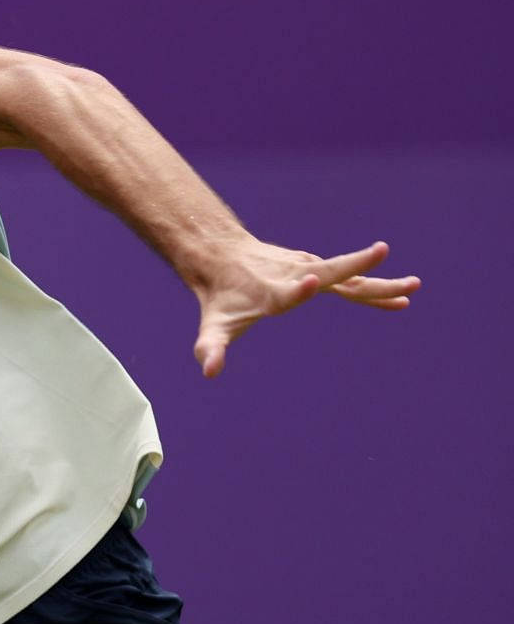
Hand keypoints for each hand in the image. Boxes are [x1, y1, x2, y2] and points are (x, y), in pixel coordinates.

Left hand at [192, 240, 419, 378]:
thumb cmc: (219, 296)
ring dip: (379, 281)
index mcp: (271, 292)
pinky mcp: (316, 268)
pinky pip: (349, 280)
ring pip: (348, 275)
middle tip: (381, 252)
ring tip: (415, 286)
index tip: (313, 280)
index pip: (287, 291)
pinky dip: (374, 287)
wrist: (222, 256)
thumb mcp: (213, 326)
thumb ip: (211, 348)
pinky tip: (402, 299)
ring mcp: (308, 269)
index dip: (299, 289)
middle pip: (329, 271)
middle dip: (355, 264)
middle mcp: (293, 275)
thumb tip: (208, 372)